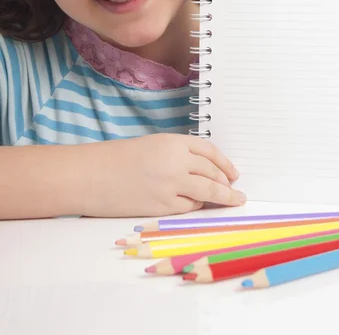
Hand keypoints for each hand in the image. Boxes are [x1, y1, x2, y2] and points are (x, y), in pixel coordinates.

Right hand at [80, 134, 246, 216]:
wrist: (91, 175)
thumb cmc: (117, 159)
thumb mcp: (151, 146)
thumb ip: (177, 155)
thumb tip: (203, 171)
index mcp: (174, 142)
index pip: (209, 152)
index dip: (225, 163)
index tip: (233, 173)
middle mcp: (177, 162)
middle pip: (213, 173)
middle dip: (228, 184)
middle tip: (236, 191)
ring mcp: (171, 185)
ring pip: (207, 192)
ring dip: (223, 197)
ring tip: (232, 201)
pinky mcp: (162, 206)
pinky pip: (189, 207)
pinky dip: (196, 206)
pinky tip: (198, 206)